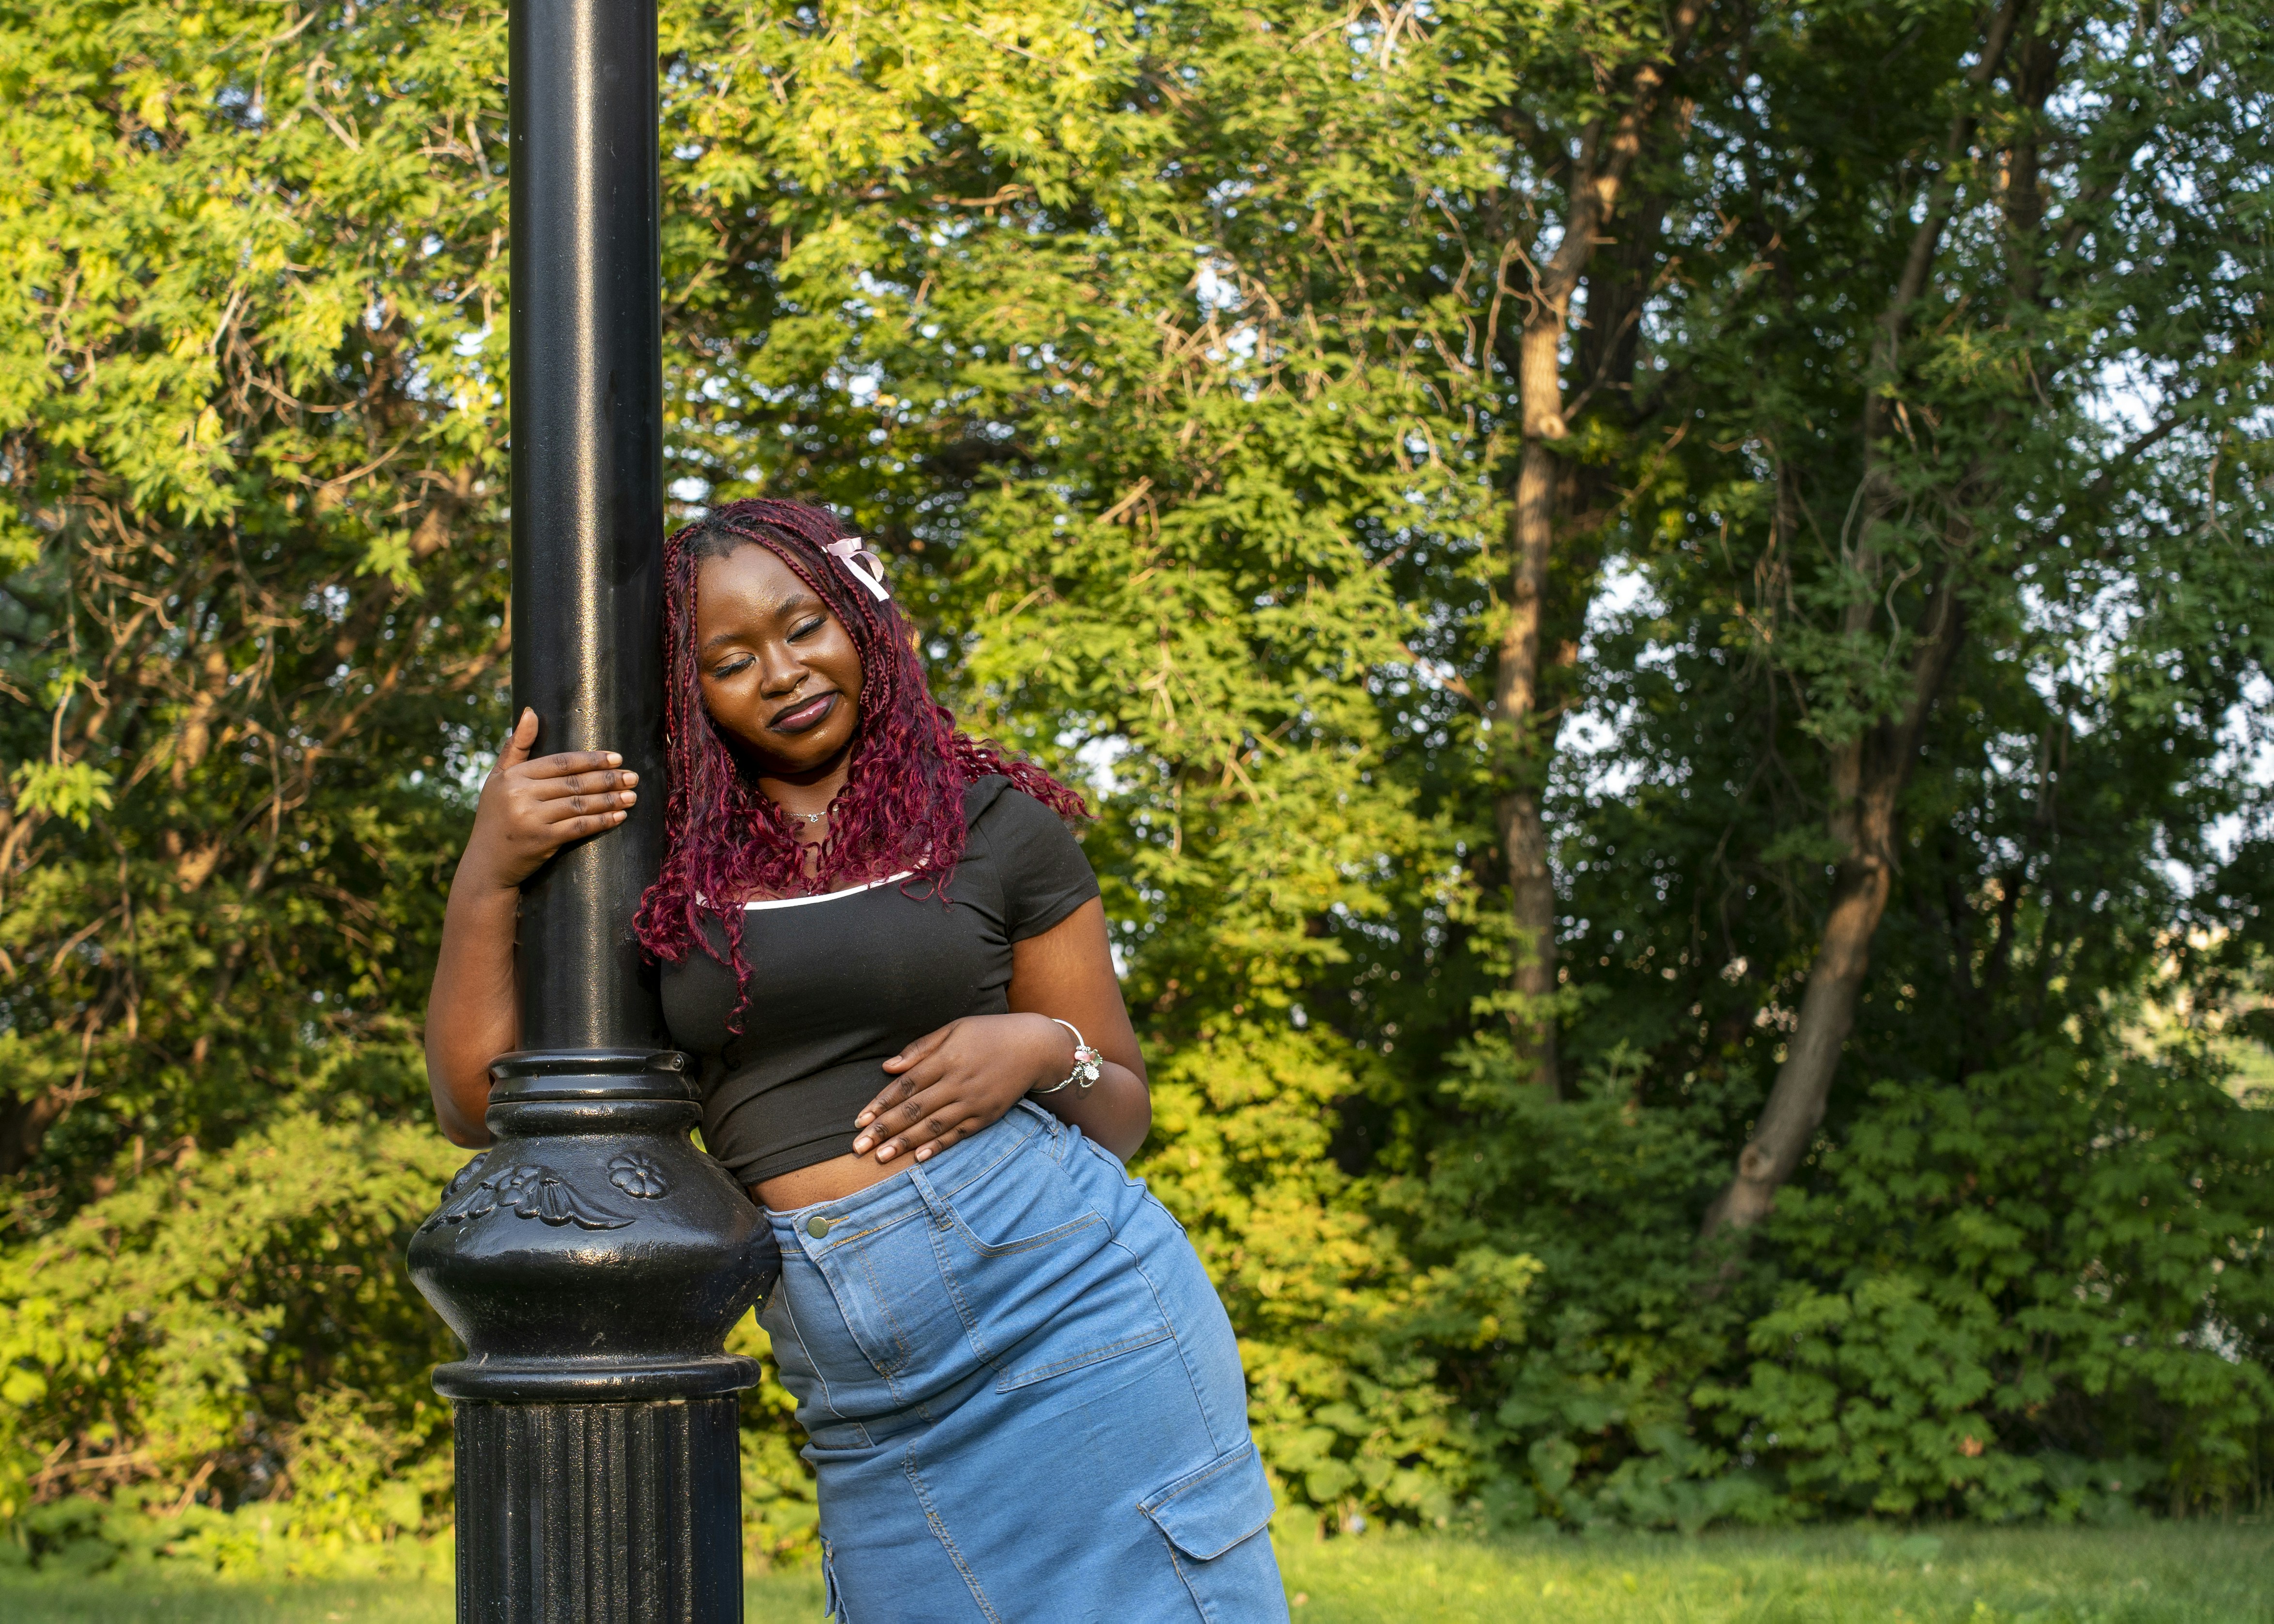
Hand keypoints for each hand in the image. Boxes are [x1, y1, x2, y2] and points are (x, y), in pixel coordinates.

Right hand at [458, 709, 638, 890]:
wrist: (487, 863)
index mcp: (513, 777)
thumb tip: (530, 712)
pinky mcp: (543, 840)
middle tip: (633, 776)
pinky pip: (580, 827)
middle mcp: (521, 795)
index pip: (561, 762)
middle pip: (574, 782)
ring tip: (632, 796)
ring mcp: (532, 818)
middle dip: (608, 779)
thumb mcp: (498, 779)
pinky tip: (619, 816)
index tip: (616, 758)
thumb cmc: (496, 817)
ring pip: (581, 804)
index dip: (591, 759)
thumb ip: (516, 747)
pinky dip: (602, 821)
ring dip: (610, 799)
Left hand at [852, 1014, 1074, 1164]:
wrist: (1035, 1047)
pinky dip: (938, 1147)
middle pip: (914, 1110)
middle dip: (884, 1130)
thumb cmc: (989, 1034)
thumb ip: (920, 1048)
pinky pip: (958, 1134)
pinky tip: (918, 1158)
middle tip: (859, 1147)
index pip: (906, 1086)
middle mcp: (957, 1082)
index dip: (880, 1104)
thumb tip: (887, 1067)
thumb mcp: (954, 1029)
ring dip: (904, 1143)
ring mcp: (973, 1101)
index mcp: (946, 1058)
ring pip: (933, 1126)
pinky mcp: (986, 1116)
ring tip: (880, 1157)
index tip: (859, 1120)